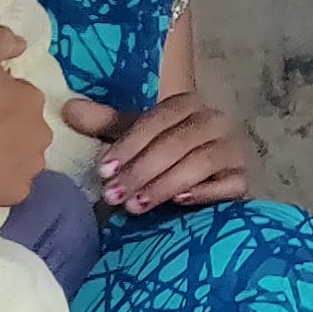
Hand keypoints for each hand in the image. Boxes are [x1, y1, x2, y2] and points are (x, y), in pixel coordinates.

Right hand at [0, 29, 53, 211]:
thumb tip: (21, 42)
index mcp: (32, 98)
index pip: (19, 92)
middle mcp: (41, 133)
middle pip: (23, 124)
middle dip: (4, 123)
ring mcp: (29, 167)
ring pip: (19, 154)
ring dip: (3, 151)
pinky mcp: (14, 195)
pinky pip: (7, 182)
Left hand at [73, 87, 252, 214]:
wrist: (202, 184)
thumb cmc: (161, 157)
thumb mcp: (133, 140)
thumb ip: (106, 125)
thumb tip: (69, 109)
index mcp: (187, 106)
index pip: (160, 117)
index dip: (130, 143)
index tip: (104, 169)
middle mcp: (215, 123)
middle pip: (180, 140)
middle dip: (142, 169)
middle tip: (113, 195)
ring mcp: (233, 151)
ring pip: (202, 161)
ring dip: (165, 184)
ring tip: (136, 206)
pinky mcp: (243, 180)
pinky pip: (229, 184)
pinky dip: (204, 193)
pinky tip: (180, 203)